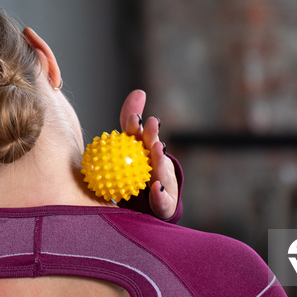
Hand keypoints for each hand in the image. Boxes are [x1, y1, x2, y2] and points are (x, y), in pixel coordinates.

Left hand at [119, 90, 177, 219]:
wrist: (154, 205)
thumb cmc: (140, 173)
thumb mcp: (131, 149)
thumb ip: (129, 126)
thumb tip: (139, 92)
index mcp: (147, 153)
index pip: (141, 137)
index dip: (138, 126)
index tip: (134, 117)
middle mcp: (158, 165)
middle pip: (154, 150)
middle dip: (153, 136)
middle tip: (151, 123)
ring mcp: (165, 182)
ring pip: (161, 171)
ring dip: (160, 160)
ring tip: (157, 149)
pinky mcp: (167, 203)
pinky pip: (162, 200)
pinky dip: (160, 194)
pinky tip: (156, 187)